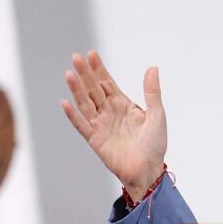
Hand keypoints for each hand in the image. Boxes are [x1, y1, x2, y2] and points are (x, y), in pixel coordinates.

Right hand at [61, 51, 166, 200]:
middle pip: (94, 89)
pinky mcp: (95, 139)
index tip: (91, 54)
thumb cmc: (154, 144)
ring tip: (70, 74)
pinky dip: (73, 116)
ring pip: (85, 103)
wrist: (149, 169)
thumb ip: (152, 92)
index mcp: (123, 105)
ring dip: (77, 90)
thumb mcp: (157, 114)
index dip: (99, 69)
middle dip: (86, 74)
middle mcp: (109, 112)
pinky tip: (65, 103)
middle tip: (76, 57)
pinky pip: (82, 125)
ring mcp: (100, 125)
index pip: (107, 83)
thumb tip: (152, 68)